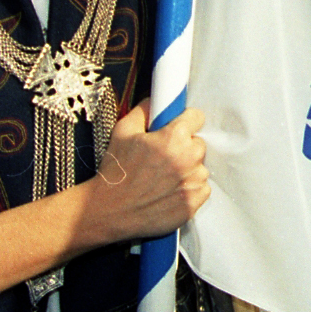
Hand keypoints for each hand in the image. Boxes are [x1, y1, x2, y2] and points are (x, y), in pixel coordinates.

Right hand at [87, 102, 209, 243]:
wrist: (109, 210)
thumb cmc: (115, 171)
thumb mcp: (122, 131)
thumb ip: (143, 111)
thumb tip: (156, 101)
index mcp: (174, 138)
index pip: (197, 118)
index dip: (185, 122)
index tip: (178, 128)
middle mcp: (188, 159)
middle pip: (199, 144)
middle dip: (184, 148)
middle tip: (163, 157)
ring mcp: (192, 183)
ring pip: (200, 168)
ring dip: (187, 170)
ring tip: (163, 178)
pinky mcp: (193, 204)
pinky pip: (201, 189)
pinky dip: (189, 190)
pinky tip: (169, 191)